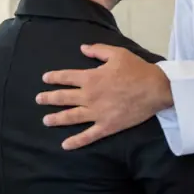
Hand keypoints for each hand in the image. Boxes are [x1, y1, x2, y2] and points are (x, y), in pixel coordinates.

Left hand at [36, 44, 173, 149]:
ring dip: (56, 119)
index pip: (66, 77)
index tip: (45, 78)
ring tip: (46, 120)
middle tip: (39, 100)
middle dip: (49, 98)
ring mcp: (96, 113)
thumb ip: (98, 51)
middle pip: (63, 97)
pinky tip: (65, 145)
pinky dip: (76, 141)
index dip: (54, 77)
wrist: (154, 89)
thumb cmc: (137, 69)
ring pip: (71, 117)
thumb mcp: (118, 53)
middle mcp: (89, 96)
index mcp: (90, 78)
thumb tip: (82, 48)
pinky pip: (88, 136)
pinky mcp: (106, 126)